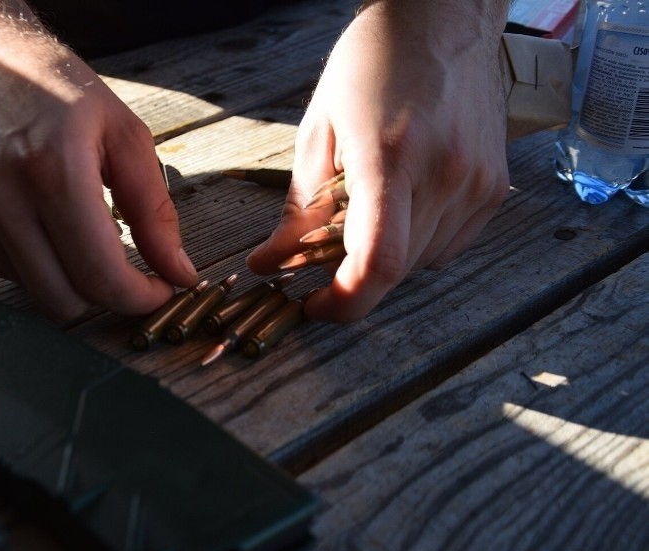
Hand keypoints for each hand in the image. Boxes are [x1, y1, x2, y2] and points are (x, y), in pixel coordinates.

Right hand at [0, 15, 197, 320]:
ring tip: (75, 226)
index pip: (100, 276)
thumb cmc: (52, 88)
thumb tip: (178, 273)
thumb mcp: (123, 135)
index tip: (158, 290)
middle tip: (124, 267)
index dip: (138, 298)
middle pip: (64, 300)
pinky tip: (37, 218)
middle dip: (104, 294)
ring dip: (67, 276)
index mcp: (52, 169)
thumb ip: (155, 211)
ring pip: (33, 291)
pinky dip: (32, 261)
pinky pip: (2, 272)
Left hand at [247, 1, 509, 322]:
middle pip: (396, 270)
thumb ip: (298, 206)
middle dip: (351, 278)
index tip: (315, 308)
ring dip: (383, 261)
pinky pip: (449, 246)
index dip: (344, 303)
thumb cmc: (373, 62)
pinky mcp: (494, 187)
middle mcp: (445, 174)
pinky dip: (415, 247)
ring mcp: (477, 183)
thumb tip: (271, 263)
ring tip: (362, 218)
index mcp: (391, 156)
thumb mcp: (319, 128)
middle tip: (321, 255)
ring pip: (422, 264)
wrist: (443, 19)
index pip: (377, 262)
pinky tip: (399, 211)